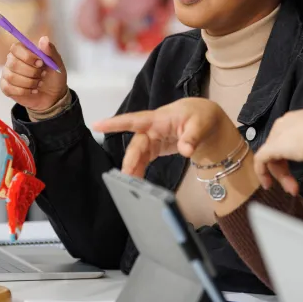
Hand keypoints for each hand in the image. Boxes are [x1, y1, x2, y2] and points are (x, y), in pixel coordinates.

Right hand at [0, 36, 67, 111]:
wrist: (53, 95)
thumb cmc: (53, 76)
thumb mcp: (57, 63)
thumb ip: (50, 51)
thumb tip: (44, 38)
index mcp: (24, 51)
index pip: (16, 48)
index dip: (27, 56)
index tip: (41, 63)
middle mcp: (12, 60)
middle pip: (13, 63)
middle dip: (31, 72)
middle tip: (42, 75)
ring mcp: (8, 73)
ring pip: (11, 77)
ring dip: (29, 83)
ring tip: (39, 83)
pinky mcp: (6, 87)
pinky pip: (8, 88)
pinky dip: (23, 91)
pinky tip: (32, 91)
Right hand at [91, 98, 240, 177]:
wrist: (205, 120)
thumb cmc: (200, 116)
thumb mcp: (200, 124)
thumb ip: (192, 137)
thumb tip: (185, 150)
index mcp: (159, 118)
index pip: (135, 120)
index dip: (116, 123)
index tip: (97, 125)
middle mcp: (152, 128)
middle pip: (136, 144)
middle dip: (130, 159)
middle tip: (126, 176)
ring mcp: (153, 139)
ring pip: (138, 154)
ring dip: (133, 168)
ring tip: (130, 185)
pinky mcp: (155, 148)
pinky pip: (143, 159)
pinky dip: (139, 170)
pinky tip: (136, 182)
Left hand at [254, 110, 302, 200]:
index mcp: (302, 119)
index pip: (293, 138)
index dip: (295, 157)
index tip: (302, 171)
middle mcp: (287, 123)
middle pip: (282, 148)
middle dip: (287, 170)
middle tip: (296, 187)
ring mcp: (278, 136)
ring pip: (273, 157)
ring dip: (282, 176)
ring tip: (292, 190)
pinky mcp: (270, 147)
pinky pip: (261, 161)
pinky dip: (263, 174)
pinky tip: (268, 185)